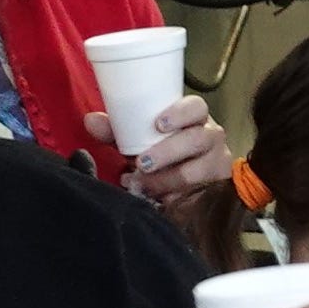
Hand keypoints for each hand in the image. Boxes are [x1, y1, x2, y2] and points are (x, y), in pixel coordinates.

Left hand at [88, 94, 232, 210]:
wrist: (189, 181)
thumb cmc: (163, 151)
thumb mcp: (140, 140)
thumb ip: (116, 131)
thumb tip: (90, 120)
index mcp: (195, 118)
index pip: (196, 107)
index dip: (180, 113)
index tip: (158, 124)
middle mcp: (211, 137)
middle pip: (198, 139)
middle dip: (168, 151)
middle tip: (141, 163)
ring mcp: (217, 163)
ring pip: (199, 170)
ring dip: (168, 179)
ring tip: (143, 185)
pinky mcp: (218, 188)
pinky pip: (202, 194)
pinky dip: (178, 198)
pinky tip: (161, 200)